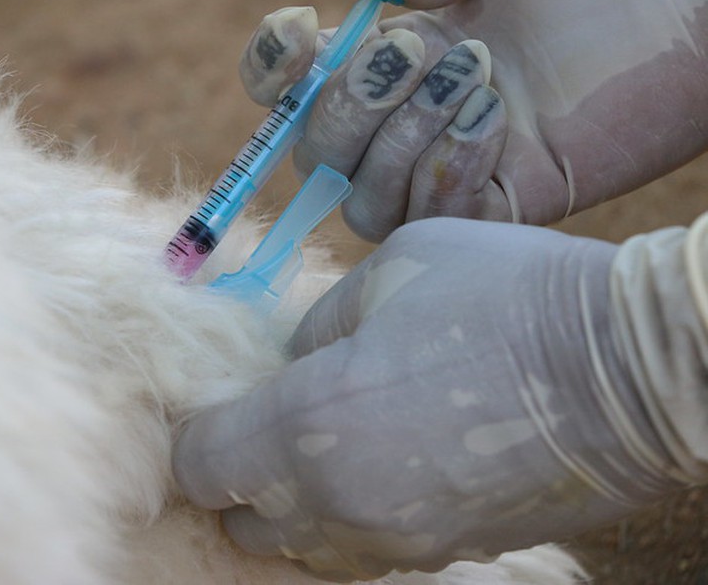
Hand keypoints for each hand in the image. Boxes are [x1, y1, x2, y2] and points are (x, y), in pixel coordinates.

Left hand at [174, 217, 704, 580]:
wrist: (627, 367)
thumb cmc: (503, 295)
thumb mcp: (388, 270)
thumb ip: (315, 325)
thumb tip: (291, 361)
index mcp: (310, 420)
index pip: (201, 464)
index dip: (197, 433)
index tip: (217, 403)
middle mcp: (340, 500)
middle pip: (244, 521)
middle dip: (239, 475)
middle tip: (265, 422)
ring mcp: (397, 539)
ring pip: (303, 549)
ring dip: (293, 506)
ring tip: (323, 446)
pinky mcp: (447, 554)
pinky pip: (364, 553)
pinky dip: (349, 520)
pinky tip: (380, 468)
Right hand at [240, 0, 707, 241]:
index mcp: (391, 55)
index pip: (294, 89)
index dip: (274, 72)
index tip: (303, 30)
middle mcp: (408, 118)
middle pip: (318, 156)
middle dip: (348, 105)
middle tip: (419, 47)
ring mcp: (450, 165)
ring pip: (363, 204)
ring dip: (397, 143)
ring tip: (471, 75)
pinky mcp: (503, 202)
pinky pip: (434, 221)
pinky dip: (445, 172)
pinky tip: (494, 116)